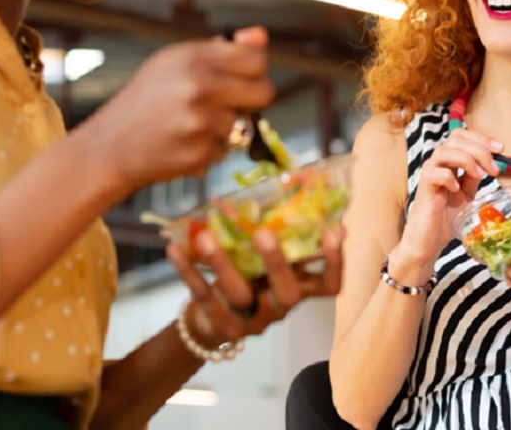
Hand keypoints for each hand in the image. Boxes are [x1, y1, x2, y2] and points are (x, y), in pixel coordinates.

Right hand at [80, 27, 273, 191]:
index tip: (244, 78)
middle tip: (232, 103)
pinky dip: (210, 148)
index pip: (256, 60)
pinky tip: (184, 143)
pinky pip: (226, 149)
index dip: (255, 70)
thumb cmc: (146, 99)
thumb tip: (262, 36)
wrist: (110, 145)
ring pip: (244, 123)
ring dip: (226, 127)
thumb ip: (220, 50)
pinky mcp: (200, 153)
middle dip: (254, 99)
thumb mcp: (174, 63)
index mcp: (193, 58)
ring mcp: (200, 122)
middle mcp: (198, 87)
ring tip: (193, 124)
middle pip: (264, 92)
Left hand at [166, 226, 343, 345]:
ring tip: (206, 236)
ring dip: (222, 264)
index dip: (334, 261)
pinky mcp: (224, 329)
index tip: (335, 229)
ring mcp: (254, 321)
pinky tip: (175, 249)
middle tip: (264, 233)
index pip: (329, 283)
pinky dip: (189, 272)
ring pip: (240, 295)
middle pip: (288, 293)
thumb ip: (277, 228)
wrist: (214, 322)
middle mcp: (282, 306)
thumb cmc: (250, 275)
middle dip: (277, 262)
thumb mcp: (267, 256)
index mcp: (300, 287)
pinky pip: (205, 299)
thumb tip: (287, 181)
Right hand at [395, 128, 500, 267]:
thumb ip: (474, 177)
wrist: (428, 239)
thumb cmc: (444, 216)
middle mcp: (437, 163)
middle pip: (455, 138)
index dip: (481, 138)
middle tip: (493, 169)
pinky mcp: (424, 188)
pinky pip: (435, 172)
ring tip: (479, 176)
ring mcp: (429, 173)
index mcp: (448, 161)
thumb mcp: (467, 193)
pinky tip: (457, 189)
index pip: (461, 135)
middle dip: (479, 149)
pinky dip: (449, 177)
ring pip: (444, 151)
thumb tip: (491, 163)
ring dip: (466, 160)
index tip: (500, 148)